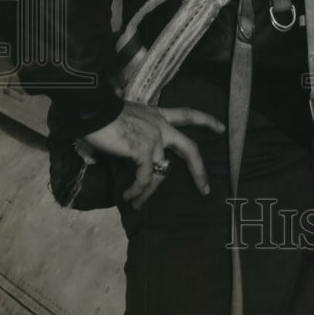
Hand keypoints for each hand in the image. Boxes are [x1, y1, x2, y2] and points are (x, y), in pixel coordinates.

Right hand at [81, 101, 224, 209]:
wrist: (92, 110)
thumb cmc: (103, 113)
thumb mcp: (127, 119)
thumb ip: (137, 131)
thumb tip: (133, 148)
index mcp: (157, 115)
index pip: (187, 114)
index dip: (205, 120)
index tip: (221, 127)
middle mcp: (160, 125)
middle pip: (189, 148)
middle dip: (199, 170)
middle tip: (205, 189)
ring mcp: (154, 137)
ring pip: (161, 171)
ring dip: (148, 192)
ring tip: (136, 204)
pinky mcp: (143, 149)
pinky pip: (145, 177)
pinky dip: (136, 190)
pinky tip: (128, 196)